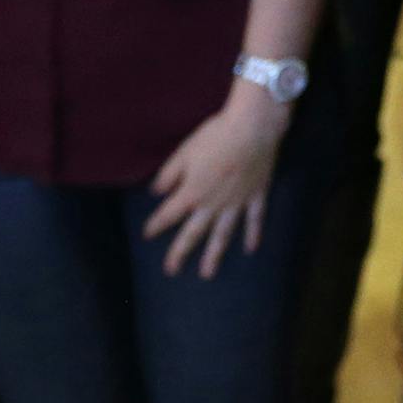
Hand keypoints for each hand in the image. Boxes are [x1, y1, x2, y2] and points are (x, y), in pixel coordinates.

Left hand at [144, 87, 289, 277]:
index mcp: (193, 191)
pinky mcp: (256, 196)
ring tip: (207, 273)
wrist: (252, 128)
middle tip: (171, 270)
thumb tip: (155, 192)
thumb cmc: (215, 136)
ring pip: (223, 234)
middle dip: (180, 252)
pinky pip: (254, 220)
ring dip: (214, 255)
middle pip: (194, 232)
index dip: (157, 224)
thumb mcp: (184, 151)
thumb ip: (169, 174)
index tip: (147, 235)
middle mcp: (213, 203)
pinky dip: (253, 234)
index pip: (169, 213)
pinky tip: (251, 249)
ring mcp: (236, 202)